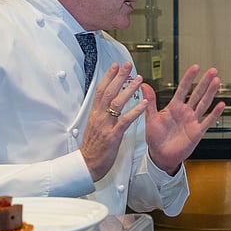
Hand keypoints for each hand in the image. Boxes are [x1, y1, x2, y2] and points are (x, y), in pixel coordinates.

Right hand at [80, 63, 146, 181]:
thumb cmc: (92, 148)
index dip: (108, 76)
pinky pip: (125, 120)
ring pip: (117, 103)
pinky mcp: (113, 135)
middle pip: (108, 92)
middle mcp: (99, 117)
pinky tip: (144, 103)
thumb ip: (100, 114)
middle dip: (119, 77)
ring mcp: (106, 125)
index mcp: (95, 114)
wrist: (86, 165)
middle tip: (128, 65)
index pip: (100, 90)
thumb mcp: (94, 127)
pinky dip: (135, 110)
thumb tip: (105, 103)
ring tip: (139, 79)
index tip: (115, 66)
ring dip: (129, 89)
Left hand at [144, 64, 224, 174]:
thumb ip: (150, 101)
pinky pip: (208, 121)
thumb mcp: (151, 118)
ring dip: (210, 93)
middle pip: (197, 94)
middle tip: (213, 71)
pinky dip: (215, 113)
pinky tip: (221, 105)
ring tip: (217, 82)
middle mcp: (185, 112)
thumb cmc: (155, 138)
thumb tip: (144, 85)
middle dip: (205, 82)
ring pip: (204, 104)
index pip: (182, 89)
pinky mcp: (197, 131)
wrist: (160, 155)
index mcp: (173, 107)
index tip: (195, 68)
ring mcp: (192, 121)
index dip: (189, 78)